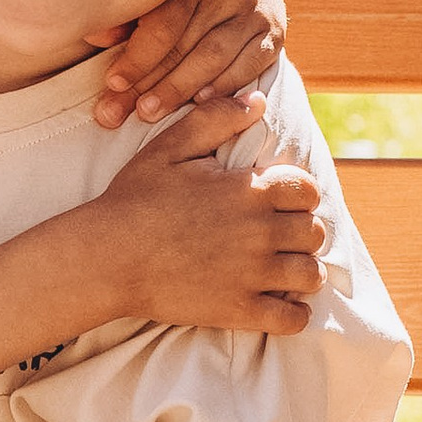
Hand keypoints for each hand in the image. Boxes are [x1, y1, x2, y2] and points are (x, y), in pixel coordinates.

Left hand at [90, 0, 286, 127]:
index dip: (138, 57)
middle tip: (117, 112)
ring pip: (216, 59)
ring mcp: (256, 11)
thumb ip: (129, 10)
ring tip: (149, 113)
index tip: (113, 82)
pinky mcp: (274, 30)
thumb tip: (95, 37)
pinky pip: (250, 65)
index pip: (165, 24)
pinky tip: (200, 102)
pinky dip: (225, 86)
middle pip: (186, 47)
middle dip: (149, 84)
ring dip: (181, 90)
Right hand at [92, 99, 324, 332]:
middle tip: (281, 236)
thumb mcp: (169, 148)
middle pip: (315, 232)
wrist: (106, 258)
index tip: (280, 203)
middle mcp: (259, 232)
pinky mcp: (239, 310)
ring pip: (310, 275)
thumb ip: (215, 119)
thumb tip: (256, 101)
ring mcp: (252, 275)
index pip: (308, 191)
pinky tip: (280, 304)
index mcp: (249, 190)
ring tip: (284, 270)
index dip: (298, 195)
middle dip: (302, 232)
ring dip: (302, 271)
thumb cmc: (134, 200)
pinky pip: (291, 320)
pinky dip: (294, 315)